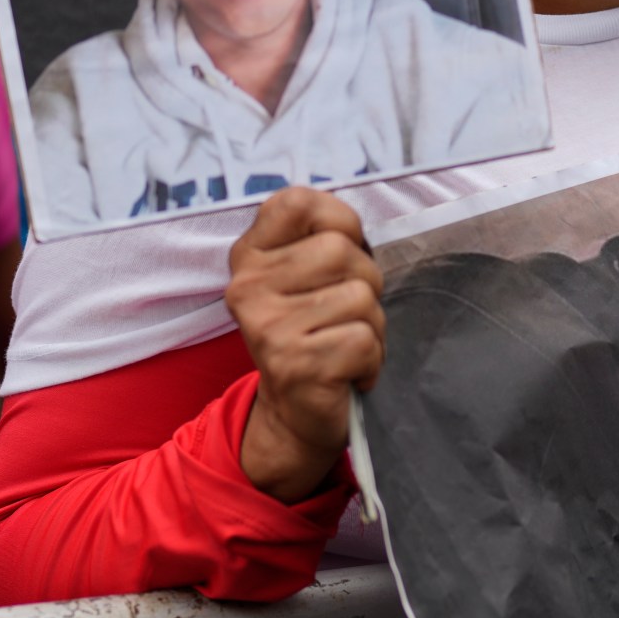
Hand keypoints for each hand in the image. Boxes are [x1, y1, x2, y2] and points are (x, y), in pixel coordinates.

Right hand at [227, 187, 383, 503]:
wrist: (293, 416)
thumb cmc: (314, 335)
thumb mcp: (304, 280)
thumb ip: (319, 240)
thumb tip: (352, 225)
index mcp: (250, 256)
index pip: (298, 201)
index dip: (339, 220)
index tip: (342, 251)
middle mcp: (248, 287)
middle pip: (342, 250)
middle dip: (365, 283)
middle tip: (344, 316)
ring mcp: (268, 326)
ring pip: (360, 296)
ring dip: (370, 326)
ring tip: (343, 345)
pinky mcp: (294, 364)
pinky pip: (364, 340)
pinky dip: (370, 359)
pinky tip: (347, 371)